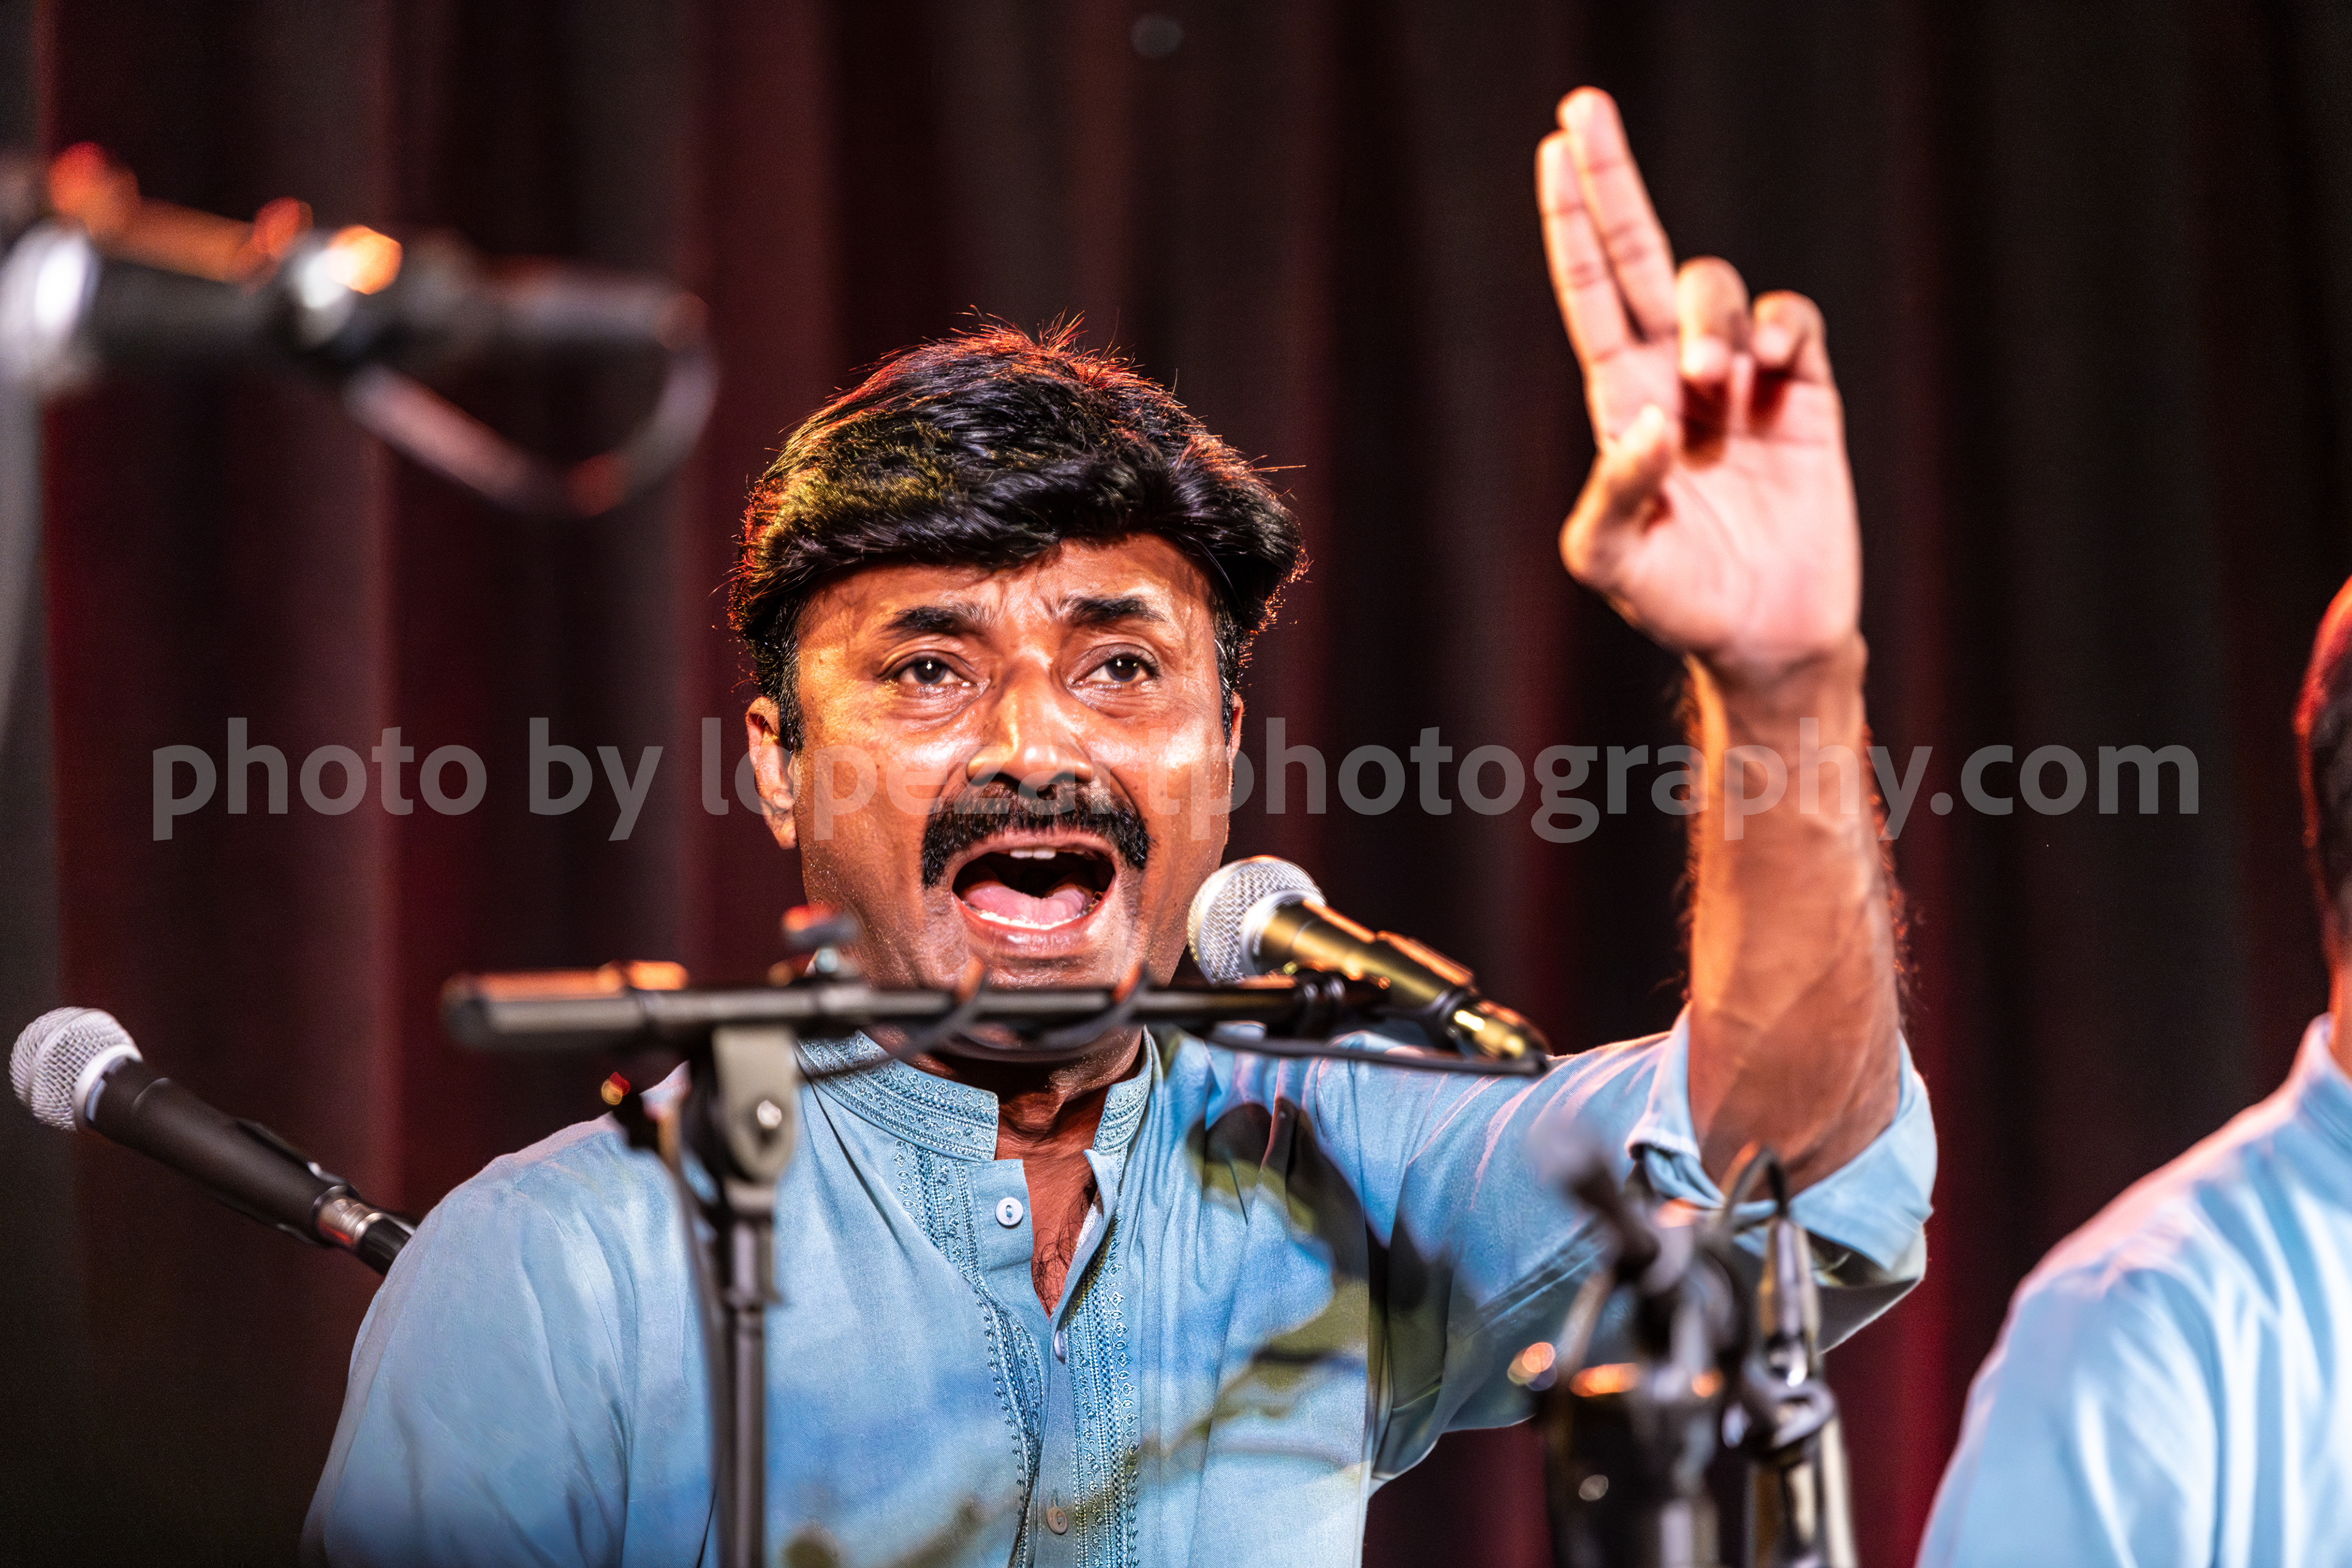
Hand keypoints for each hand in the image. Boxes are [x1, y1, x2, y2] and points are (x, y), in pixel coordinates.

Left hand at [1539, 89, 1858, 682]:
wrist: (1764, 636)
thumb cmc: (1676, 602)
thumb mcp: (1612, 561)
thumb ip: (1612, 494)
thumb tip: (1644, 421)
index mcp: (1620, 400)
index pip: (1589, 291)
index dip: (1573, 223)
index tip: (1555, 148)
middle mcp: (1674, 375)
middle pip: (1640, 254)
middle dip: (1612, 181)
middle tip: (1584, 105)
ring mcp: (1742, 379)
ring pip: (1713, 288)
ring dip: (1705, 315)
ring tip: (1710, 380)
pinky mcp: (1805, 394)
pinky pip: (1788, 321)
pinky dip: (1772, 324)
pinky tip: (1760, 361)